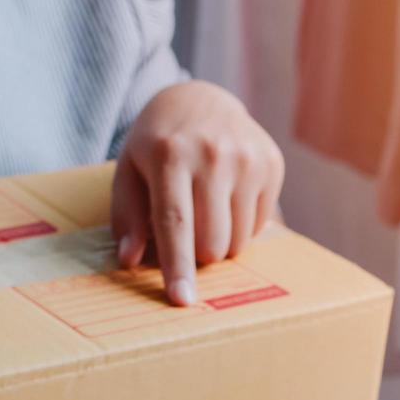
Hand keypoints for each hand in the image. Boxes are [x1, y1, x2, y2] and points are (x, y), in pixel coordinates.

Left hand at [112, 81, 284, 306]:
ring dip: (220, 243)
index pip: (176, 223)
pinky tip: (226, 199)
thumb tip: (131, 259)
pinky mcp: (271, 163)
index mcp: (170, 155)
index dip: (178, 266)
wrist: (200, 100)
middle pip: (212, 240)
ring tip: (205, 213)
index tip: (182, 299)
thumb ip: (128, 216)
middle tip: (186, 236)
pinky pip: (259, 226)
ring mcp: (247, 157)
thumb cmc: (156, 145)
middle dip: (198, 255)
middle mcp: (213, 154)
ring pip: (238, 240)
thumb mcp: (129, 172)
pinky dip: (240, 226)